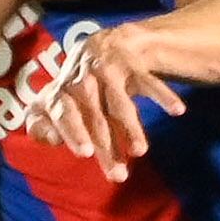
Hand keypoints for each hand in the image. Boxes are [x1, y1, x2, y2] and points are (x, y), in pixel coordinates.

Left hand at [20, 24, 184, 181]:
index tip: (86, 153)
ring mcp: (108, 71)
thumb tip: (45, 136)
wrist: (104, 44)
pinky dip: (163, 95)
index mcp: (63, 90)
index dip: (74, 132)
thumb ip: (42, 122)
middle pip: (96, 117)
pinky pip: (149, 82)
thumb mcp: (56, 99)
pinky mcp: (132, 65)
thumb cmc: (78, 84)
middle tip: (118, 175)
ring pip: (121, 104)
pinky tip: (177, 110)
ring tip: (141, 152)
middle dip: (107, 146)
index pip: (65, 112)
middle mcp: (84, 79)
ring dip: (132, 128)